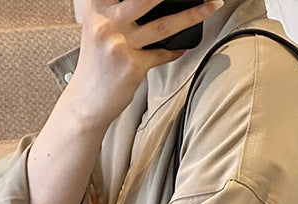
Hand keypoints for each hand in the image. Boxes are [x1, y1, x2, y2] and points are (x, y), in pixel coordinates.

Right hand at [65, 0, 225, 130]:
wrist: (86, 101)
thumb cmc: (96, 64)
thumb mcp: (98, 28)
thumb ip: (117, 11)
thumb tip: (154, 3)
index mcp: (97, 6)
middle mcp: (106, 21)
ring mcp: (120, 44)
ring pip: (163, 24)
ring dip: (191, 15)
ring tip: (210, 6)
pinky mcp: (132, 66)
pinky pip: (162, 54)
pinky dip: (175, 50)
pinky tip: (183, 47)